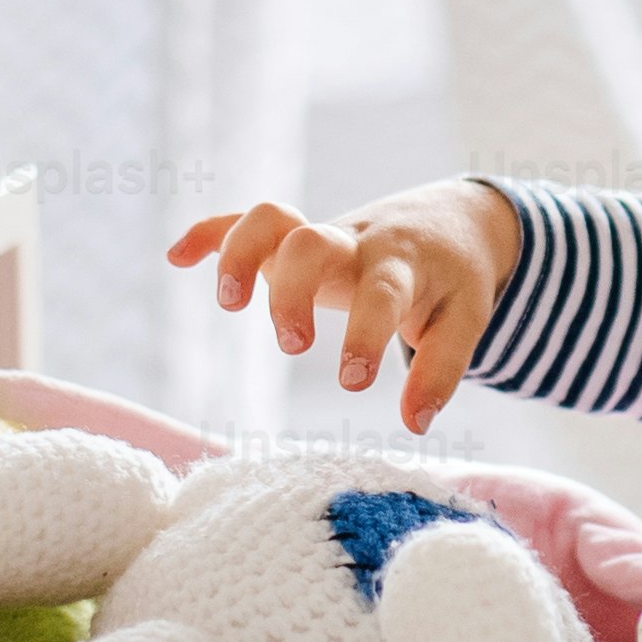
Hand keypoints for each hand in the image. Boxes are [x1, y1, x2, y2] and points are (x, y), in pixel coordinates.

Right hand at [165, 179, 523, 431]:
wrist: (454, 218)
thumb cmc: (454, 278)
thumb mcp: (464, 319)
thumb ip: (441, 370)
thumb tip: (414, 424)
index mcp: (401, 265)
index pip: (380, 292)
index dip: (365, 333)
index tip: (352, 382)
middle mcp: (354, 244)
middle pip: (312, 242)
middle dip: (291, 292)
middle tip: (293, 346)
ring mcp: (319, 236)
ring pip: (271, 219)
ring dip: (241, 253)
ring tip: (229, 305)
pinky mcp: (294, 237)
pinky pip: (245, 221)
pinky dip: (210, 233)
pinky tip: (176, 258)